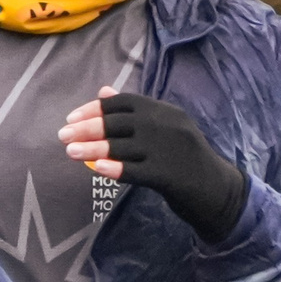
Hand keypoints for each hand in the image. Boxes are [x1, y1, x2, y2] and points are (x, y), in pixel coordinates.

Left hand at [60, 86, 248, 242]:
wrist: (218, 190)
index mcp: (166, 111)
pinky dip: (115, 168)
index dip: (95, 109)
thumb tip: (103, 91)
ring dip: (92, 149)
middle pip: (120, 123)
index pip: (124, 102)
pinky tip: (97, 169)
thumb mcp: (166, 129)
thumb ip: (136, 112)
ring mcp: (169, 150)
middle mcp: (167, 126)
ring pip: (123, 147)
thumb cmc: (186, 158)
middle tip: (62, 136)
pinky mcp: (169, 175)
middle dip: (87, 128)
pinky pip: (136, 171)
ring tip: (69, 151)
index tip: (71, 118)